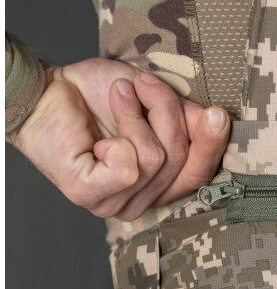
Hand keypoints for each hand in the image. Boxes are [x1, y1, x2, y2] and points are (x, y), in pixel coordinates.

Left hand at [9, 58, 229, 219]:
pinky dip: (118, 135)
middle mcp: (139, 202)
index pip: (198, 176)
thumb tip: (216, 123)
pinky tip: (99, 133)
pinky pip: (128, 167)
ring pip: (154, 159)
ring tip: (117, 96)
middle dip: (166, 113)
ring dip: (135, 116)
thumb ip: (186, 117)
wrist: (46, 89)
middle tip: (143, 84)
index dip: (211, 146)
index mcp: (157, 186)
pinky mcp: (89, 195)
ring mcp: (113, 204)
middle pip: (180, 162)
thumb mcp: (154, 101)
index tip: (218, 114)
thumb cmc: (98, 96)